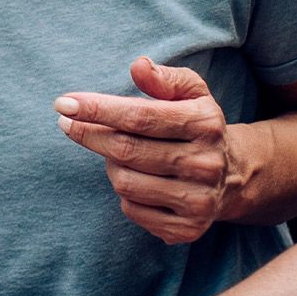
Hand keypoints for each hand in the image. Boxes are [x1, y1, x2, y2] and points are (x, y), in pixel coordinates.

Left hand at [55, 57, 238, 244]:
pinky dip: (125, 194)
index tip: (63, 104)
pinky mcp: (186, 229)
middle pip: (126, 150)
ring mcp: (197, 200)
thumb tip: (139, 66)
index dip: (97, 110)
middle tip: (68, 124)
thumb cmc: (196, 127)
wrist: (233, 177)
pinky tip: (138, 182)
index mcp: (205, 124)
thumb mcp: (192, 94)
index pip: (139, 116)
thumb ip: (166, 79)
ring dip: (111, 166)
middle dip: (89, 135)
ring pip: (124, 183)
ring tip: (120, 155)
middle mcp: (205, 163)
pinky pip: (132, 210)